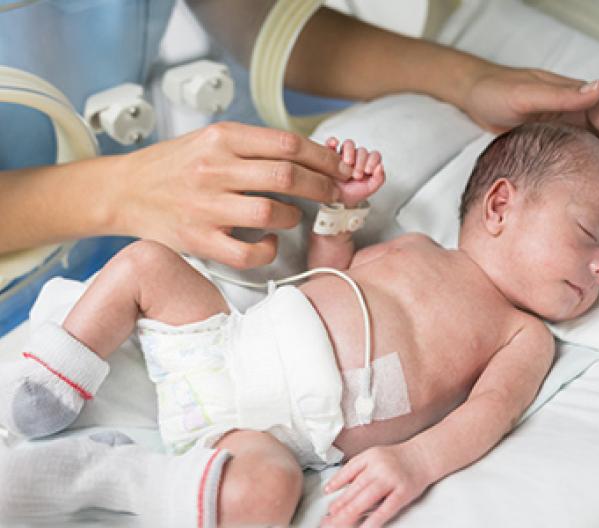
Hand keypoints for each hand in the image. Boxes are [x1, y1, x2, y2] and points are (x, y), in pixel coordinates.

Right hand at [112, 122, 353, 267]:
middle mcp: (214, 169)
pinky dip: (268, 249)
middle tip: (334, 193)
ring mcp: (205, 206)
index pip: (287, 144)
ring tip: (291, 215)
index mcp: (221, 138)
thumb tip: (306, 157)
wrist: (124, 191)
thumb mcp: (210, 140)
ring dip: (293, 216)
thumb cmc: (172, 166)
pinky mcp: (198, 239)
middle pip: (287, 176)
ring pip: (272, 212)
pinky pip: (247, 251)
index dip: (324, 158)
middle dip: (322, 187)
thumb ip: (252, 146)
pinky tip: (269, 242)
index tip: (340, 168)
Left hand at [322, 445, 428, 527]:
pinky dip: (373, 520)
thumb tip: (337, 486)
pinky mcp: (403, 492)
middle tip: (328, 519)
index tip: (327, 495)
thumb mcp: (375, 455)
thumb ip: (358, 469)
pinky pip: (385, 509)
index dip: (337, 483)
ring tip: (338, 523)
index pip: (349, 470)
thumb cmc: (398, 459)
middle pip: (355, 489)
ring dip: (350, 513)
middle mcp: (379, 467)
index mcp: (370, 456)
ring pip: (366, 499)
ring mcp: (391, 480)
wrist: (424, 456)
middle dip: (340, 505)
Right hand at [325, 137, 385, 206]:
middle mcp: (356, 157)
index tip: (368, 171)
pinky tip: (334, 145)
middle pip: (362, 150)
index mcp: (368, 163)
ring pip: (348, 144)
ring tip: (346, 164)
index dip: (373, 161)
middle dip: (360, 162)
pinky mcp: (331, 154)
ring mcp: (343, 155)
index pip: (374, 155)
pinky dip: (332, 141)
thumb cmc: (353, 193)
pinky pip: (331, 143)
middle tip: (356, 175)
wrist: (336, 199)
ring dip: (349, 153)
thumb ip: (379, 179)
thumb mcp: (369, 189)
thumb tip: (380, 166)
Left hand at [457, 65, 598, 200]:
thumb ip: (561, 94)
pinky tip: (591, 194)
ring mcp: (570, 126)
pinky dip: (595, 173)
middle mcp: (580, 111)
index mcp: (579, 98)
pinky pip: (585, 156)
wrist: (475, 95)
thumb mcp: (526, 94)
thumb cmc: (496, 91)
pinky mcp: (558, 139)